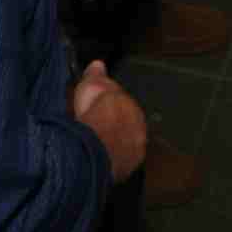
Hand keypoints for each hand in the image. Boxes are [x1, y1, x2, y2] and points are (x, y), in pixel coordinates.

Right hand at [69, 60, 147, 182]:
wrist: (97, 144)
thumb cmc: (95, 112)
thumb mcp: (91, 86)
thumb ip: (96, 75)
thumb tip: (98, 64)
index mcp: (133, 107)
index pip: (124, 106)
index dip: (111, 107)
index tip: (100, 110)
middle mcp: (140, 127)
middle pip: (128, 126)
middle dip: (116, 126)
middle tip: (98, 129)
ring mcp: (136, 149)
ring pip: (126, 144)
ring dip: (115, 145)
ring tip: (98, 147)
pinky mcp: (129, 167)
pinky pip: (120, 161)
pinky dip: (112, 160)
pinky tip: (101, 160)